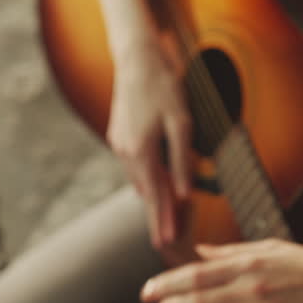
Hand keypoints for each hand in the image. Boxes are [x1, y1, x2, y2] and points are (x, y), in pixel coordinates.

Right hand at [107, 36, 194, 254]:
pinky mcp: (119, 135)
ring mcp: (119, 143)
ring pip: (139, 178)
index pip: (154, 196)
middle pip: (144, 191)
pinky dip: (146, 177)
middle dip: (156, 215)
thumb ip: (182, 160)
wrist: (136, 58)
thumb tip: (184, 194)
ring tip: (165, 218)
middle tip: (166, 240)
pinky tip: (155, 183)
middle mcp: (126, 152)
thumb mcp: (181, 122)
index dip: (161, 220)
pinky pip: (134, 165)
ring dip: (152, 196)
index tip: (165, 243)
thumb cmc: (163, 87)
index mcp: (141, 151)